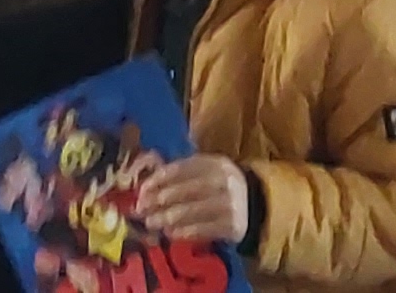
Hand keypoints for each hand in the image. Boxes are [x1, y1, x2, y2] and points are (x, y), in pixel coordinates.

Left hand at [133, 155, 256, 245]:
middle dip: (158, 200)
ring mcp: (229, 204)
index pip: (181, 168)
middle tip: (141, 210)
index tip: (141, 191)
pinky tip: (170, 233)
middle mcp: (223, 181)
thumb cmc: (218, 187)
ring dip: (166, 218)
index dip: (158, 180)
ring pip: (191, 211)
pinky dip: (183, 232)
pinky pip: (202, 229)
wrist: (253, 205)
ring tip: (151, 223)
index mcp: (214, 163)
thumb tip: (145, 188)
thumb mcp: (205, 172)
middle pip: (184, 190)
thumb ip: (180, 175)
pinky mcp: (232, 225)